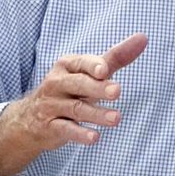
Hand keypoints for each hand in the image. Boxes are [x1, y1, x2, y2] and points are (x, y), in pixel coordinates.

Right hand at [0, 33, 147, 175]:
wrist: (31, 118)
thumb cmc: (71, 89)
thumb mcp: (91, 72)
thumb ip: (116, 57)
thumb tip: (143, 38)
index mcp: (67, 66)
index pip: (81, 63)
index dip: (93, 66)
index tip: (105, 70)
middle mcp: (57, 83)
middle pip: (79, 84)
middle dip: (97, 88)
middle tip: (117, 91)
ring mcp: (52, 106)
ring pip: (76, 109)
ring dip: (97, 114)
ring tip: (116, 118)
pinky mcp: (50, 127)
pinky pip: (66, 130)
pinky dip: (80, 134)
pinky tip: (95, 137)